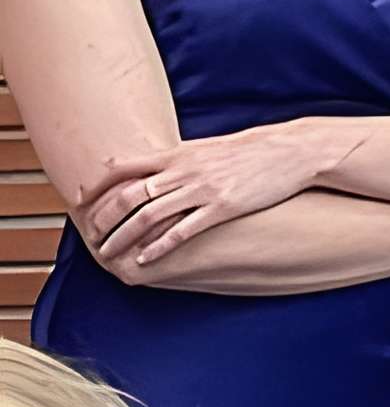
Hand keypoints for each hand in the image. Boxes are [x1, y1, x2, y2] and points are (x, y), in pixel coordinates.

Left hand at [82, 121, 331, 269]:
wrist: (293, 150)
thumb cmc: (253, 149)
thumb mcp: (211, 147)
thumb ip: (181, 158)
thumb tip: (157, 165)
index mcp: (181, 153)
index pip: (125, 166)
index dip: (98, 184)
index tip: (80, 200)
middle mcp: (185, 170)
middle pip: (128, 195)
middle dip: (103, 217)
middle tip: (90, 235)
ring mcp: (203, 189)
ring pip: (148, 216)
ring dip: (122, 238)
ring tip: (109, 254)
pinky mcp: (222, 207)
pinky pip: (182, 230)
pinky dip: (158, 247)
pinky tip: (146, 259)